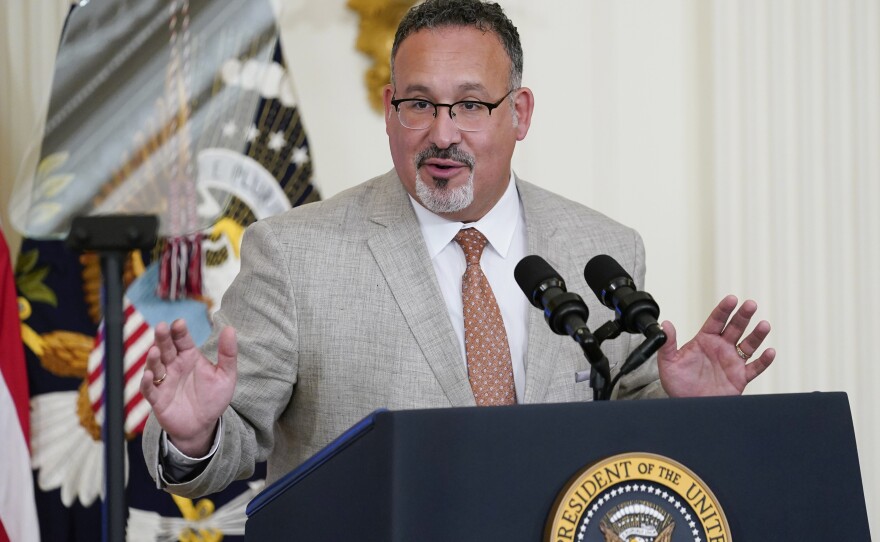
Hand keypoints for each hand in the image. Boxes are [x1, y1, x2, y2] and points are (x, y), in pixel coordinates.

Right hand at [140, 319, 237, 456]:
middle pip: (166, 348)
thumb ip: (228, 353)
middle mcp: (174, 366)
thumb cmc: (213, 398)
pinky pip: (149, 389)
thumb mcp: (226, 375)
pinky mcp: (157, 399)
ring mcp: (164, 382)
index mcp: (189, 357)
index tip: (179, 323)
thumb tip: (230, 329)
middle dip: (163, 338)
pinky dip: (146, 382)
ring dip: (153, 358)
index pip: (182, 340)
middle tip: (162, 327)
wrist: (203, 425)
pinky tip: (148, 375)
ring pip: (154, 366)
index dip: (179, 331)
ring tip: (155, 350)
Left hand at [657, 295, 775, 396]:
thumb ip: (668, 343)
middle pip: (735, 328)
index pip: (716, 320)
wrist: (687, 405)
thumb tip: (665, 324)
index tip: (732, 299)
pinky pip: (755, 368)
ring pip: (748, 345)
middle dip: (743, 316)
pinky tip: (770, 352)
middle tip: (750, 305)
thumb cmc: (678, 383)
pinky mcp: (740, 377)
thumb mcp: (668, 362)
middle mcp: (721, 348)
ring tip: (764, 325)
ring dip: (757, 335)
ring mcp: (732, 362)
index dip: (724, 309)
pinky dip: (764, 361)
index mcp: (705, 341)